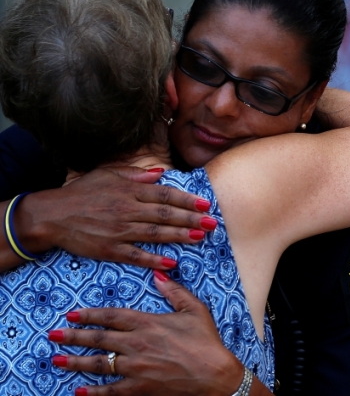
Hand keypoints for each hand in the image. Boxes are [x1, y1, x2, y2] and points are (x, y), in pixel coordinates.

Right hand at [17, 167, 213, 269]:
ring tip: (200, 237)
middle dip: (191, 219)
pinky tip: (171, 262)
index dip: (187, 199)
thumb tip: (161, 173)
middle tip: (212, 223)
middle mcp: (127, 210)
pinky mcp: (109, 249)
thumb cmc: (81, 193)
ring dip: (179, 236)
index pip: (164, 195)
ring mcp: (119, 230)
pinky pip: (135, 255)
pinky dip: (154, 259)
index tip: (205, 203)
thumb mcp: (108, 175)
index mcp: (129, 191)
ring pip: (155, 233)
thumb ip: (136, 175)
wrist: (51, 215)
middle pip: (165, 214)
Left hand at [50, 273, 258, 395]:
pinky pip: (109, 391)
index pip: (111, 316)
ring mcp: (135, 369)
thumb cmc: (206, 341)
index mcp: (148, 324)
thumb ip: (175, 292)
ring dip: (75, 362)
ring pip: (98, 364)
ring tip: (57, 360)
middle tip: (53, 335)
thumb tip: (159, 275)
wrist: (214, 374)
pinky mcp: (138, 389)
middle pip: (98, 339)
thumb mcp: (195, 310)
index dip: (90, 314)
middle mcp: (137, 345)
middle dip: (73, 337)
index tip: (73, 313)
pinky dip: (92, 393)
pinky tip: (78, 392)